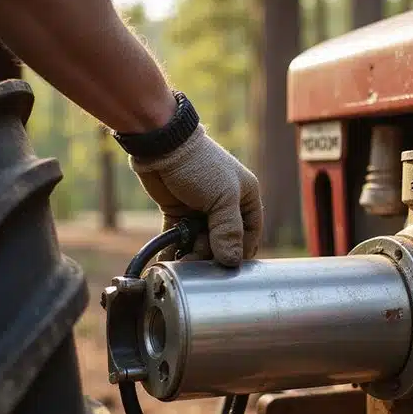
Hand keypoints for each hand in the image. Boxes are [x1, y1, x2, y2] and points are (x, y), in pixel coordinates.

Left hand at [130, 125, 262, 265]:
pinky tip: (171, 259)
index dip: (240, 252)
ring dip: (193, 254)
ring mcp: (201, 210)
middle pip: (224, 242)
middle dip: (212, 254)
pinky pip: (181, 237)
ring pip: (202, 242)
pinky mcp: (179, 213)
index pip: (250, 234)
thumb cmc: (200, 165)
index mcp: (246, 197)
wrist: (162, 145)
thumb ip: (229, 231)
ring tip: (183, 259)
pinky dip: (176, 249)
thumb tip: (232, 261)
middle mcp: (226, 206)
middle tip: (199, 261)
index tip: (228, 268)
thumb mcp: (223, 198)